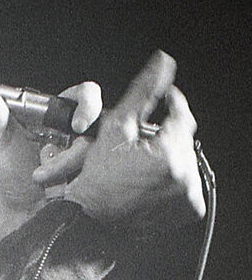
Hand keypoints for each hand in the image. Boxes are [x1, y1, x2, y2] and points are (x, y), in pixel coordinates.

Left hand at [0, 74, 101, 218]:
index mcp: (56, 113)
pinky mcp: (96, 173)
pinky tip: (66, 186)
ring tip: (43, 176)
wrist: (23, 207)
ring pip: (99, 148)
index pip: (85, 95)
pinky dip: (82, 178)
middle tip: (75, 145)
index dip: (88, 103)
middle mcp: (77, 129)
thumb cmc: (11, 171)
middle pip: (103, 118)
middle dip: (91, 134)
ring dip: (69, 164)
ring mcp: (89, 151)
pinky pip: (104, 169)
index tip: (77, 124)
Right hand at [64, 50, 205, 229]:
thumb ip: (143, 92)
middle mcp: (185, 178)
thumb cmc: (96, 176)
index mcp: (169, 155)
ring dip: (168, 156)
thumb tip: (163, 62)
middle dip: (165, 136)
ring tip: (142, 162)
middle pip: (182, 140)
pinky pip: (186, 183)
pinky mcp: (188, 211)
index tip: (164, 102)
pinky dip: (171, 177)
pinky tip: (148, 178)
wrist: (91, 217)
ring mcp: (188, 197)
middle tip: (141, 141)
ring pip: (184, 161)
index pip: (181, 116)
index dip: (171, 105)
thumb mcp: (115, 127)